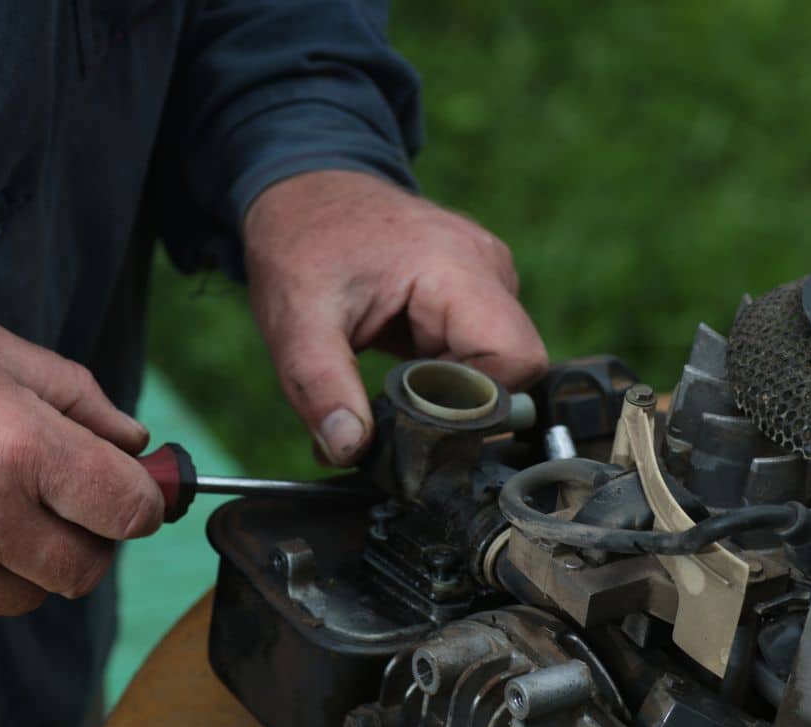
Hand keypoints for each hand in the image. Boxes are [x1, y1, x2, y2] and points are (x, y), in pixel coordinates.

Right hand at [0, 312, 163, 617]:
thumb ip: (81, 399)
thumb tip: (136, 444)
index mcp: (23, 448)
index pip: (129, 510)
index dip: (145, 503)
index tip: (138, 496)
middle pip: (87, 568)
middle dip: (91, 538)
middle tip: (69, 505)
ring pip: (31, 595)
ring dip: (31, 562)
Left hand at [244, 169, 546, 465]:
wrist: (302, 194)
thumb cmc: (300, 245)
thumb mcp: (295, 322)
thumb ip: (321, 389)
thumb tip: (348, 449)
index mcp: (457, 266)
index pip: (515, 359)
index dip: (474, 404)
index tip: (416, 417)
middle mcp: (488, 267)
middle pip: (514, 368)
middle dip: (457, 404)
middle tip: (396, 411)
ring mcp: (488, 276)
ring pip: (499, 364)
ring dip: (449, 390)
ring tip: (393, 382)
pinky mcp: (475, 291)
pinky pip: (481, 350)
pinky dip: (444, 374)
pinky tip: (404, 369)